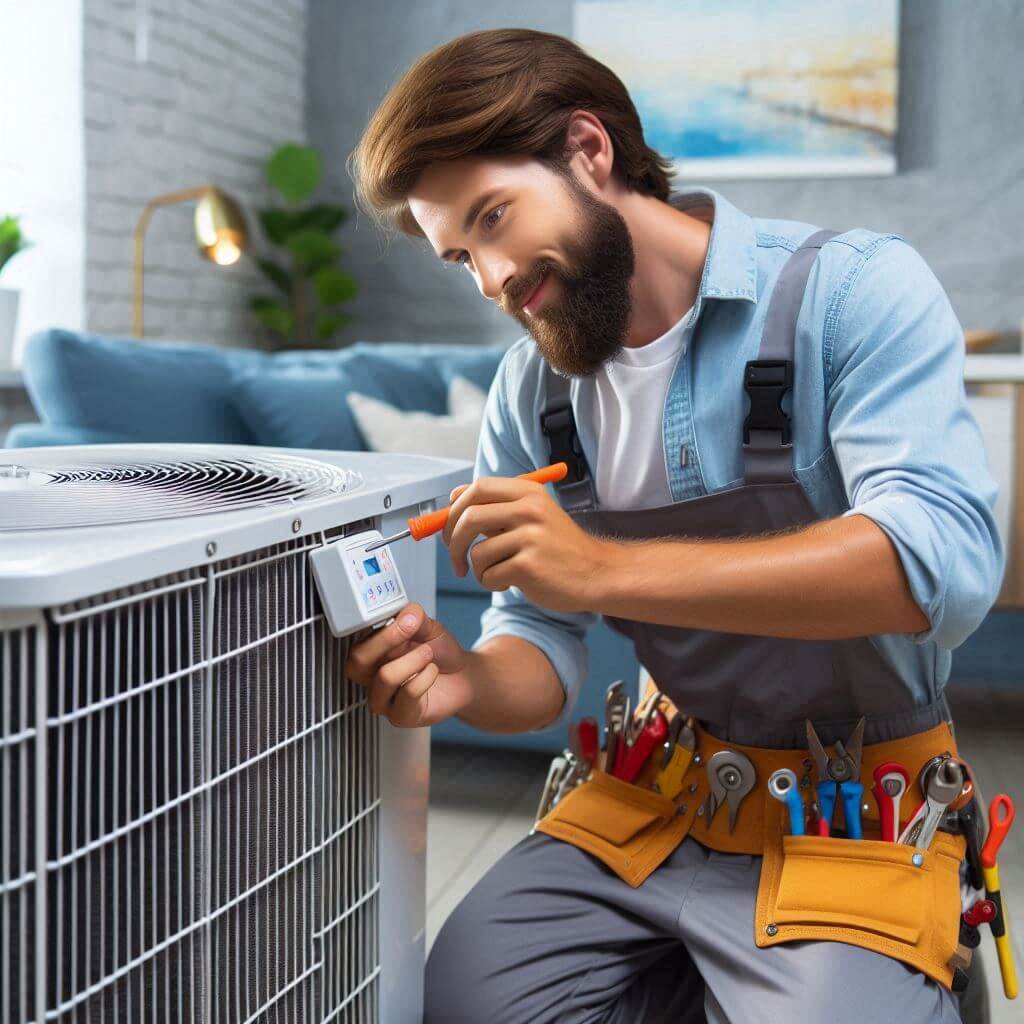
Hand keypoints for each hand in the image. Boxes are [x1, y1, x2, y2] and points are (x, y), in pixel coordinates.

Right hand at [344, 602, 473, 726]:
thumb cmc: (438, 653)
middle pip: (357, 663)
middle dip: (387, 641)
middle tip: (412, 629)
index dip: (380, 630)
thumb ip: (415, 618)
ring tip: (428, 654)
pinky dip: (425, 677)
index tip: (405, 619)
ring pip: (385, 678)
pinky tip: (432, 671)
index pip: (357, 643)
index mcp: (371, 653)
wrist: (462, 676)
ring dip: (412, 660)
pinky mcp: (400, 716)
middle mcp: (370, 677)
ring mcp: (383, 699)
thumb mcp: (428, 628)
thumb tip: (407, 613)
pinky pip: (407, 695)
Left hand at [442, 476, 614, 612]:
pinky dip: (492, 583)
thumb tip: (453, 499)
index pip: (477, 487)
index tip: (450, 527)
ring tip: (497, 573)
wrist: (598, 573)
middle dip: (453, 540)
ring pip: (477, 551)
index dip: (455, 507)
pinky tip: (510, 583)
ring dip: (477, 569)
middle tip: (455, 558)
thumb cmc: (559, 549)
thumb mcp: (534, 517)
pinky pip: (489, 574)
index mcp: (528, 492)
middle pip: (469, 516)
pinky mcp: (529, 565)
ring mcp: (530, 537)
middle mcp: (529, 509)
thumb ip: (498, 509)